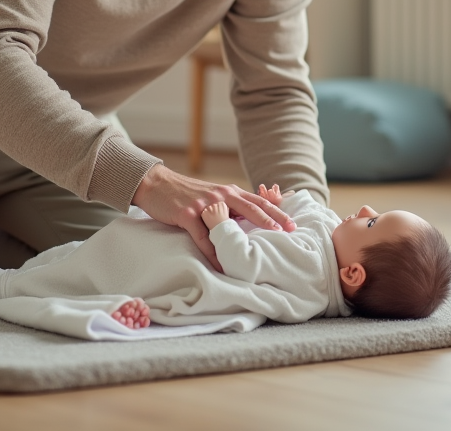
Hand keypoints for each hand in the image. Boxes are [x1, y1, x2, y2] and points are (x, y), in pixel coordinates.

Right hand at [132, 165, 295, 271]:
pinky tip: (221, 266)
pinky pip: (202, 237)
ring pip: (227, 223)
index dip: (277, 211)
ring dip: (242, 239)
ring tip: (257, 252)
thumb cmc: (187, 193)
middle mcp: (220, 195)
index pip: (258, 201)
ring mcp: (204, 205)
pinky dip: (212, 253)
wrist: (156, 184)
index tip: (293, 223)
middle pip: (251, 208)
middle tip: (289, 230)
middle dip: (272, 219)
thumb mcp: (213, 196)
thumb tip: (251, 221)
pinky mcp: (187, 215)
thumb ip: (230, 206)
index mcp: (229, 192)